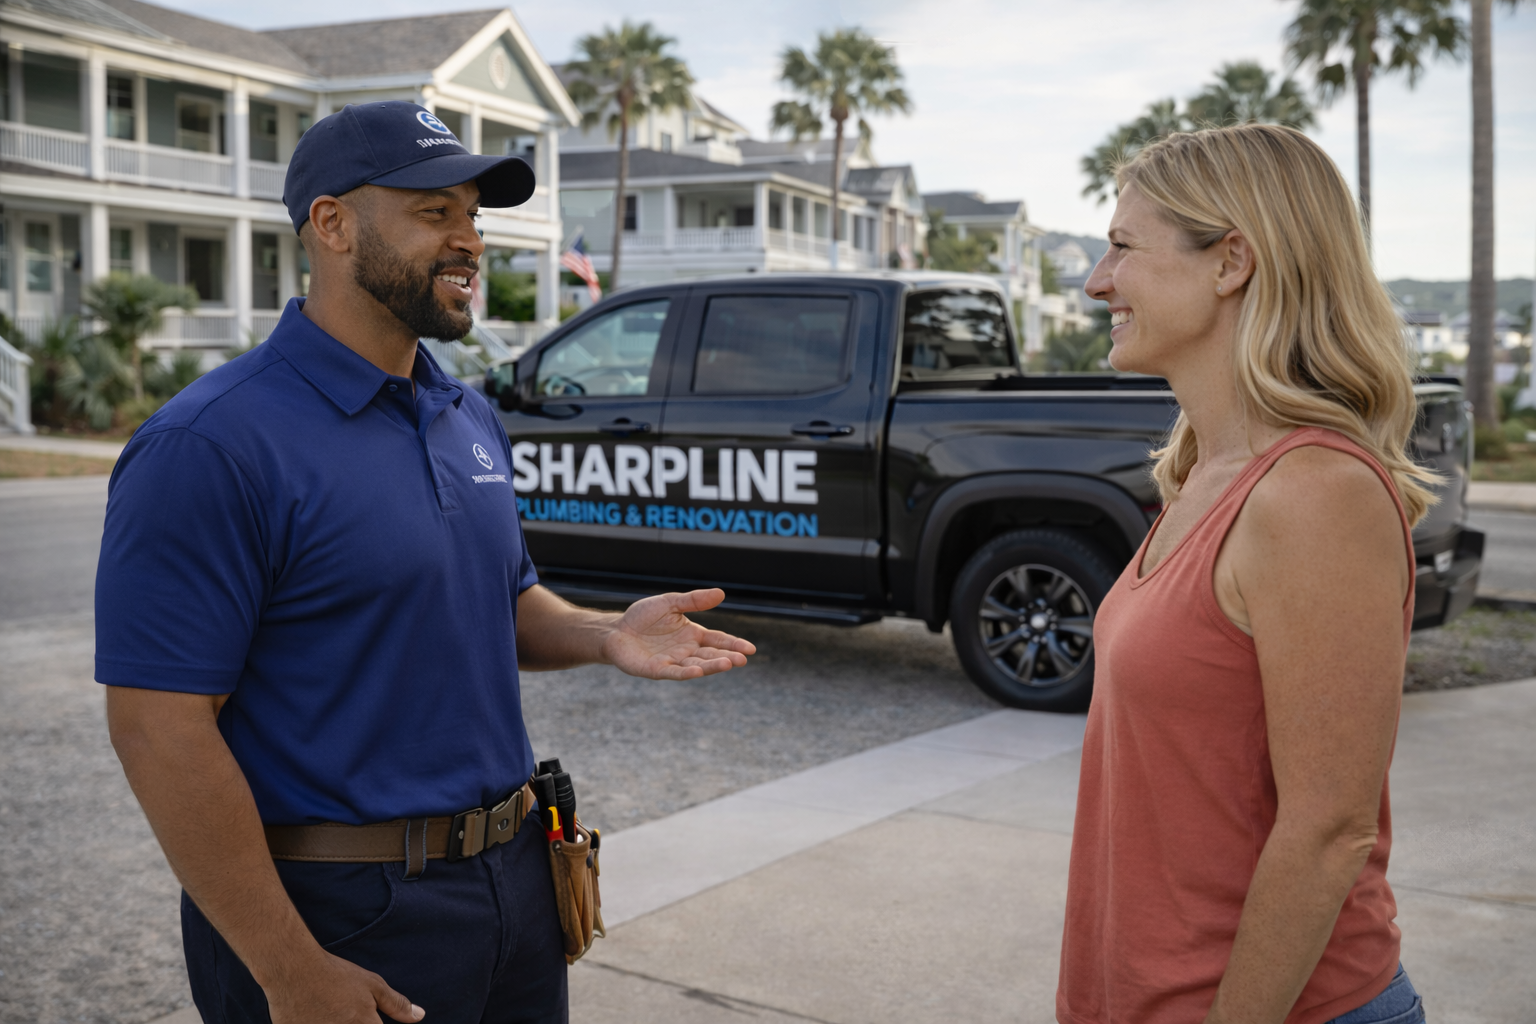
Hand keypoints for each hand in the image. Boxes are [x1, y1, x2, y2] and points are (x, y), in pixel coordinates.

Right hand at [264, 950, 423, 1023]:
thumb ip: (396, 1004)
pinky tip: (315, 1013)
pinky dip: (317, 1022)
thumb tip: (419, 1016)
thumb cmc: (335, 975)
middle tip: (344, 1006)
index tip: (366, 1015)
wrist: (293, 970)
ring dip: (336, 1020)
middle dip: (356, 1021)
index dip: (374, 1023)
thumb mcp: (372, 985)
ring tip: (329, 1007)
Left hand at [602, 589, 755, 679]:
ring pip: (696, 665)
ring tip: (728, 664)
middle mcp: (686, 650)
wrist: (615, 630)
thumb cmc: (642, 617)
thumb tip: (721, 593)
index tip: (750, 649)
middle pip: (710, 655)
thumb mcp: (670, 603)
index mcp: (692, 634)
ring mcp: (672, 662)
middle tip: (743, 660)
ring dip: (712, 666)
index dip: (733, 644)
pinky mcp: (657, 670)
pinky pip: (674, 672)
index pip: (717, 640)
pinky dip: (686, 672)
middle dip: (727, 657)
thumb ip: (694, 600)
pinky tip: (697, 671)